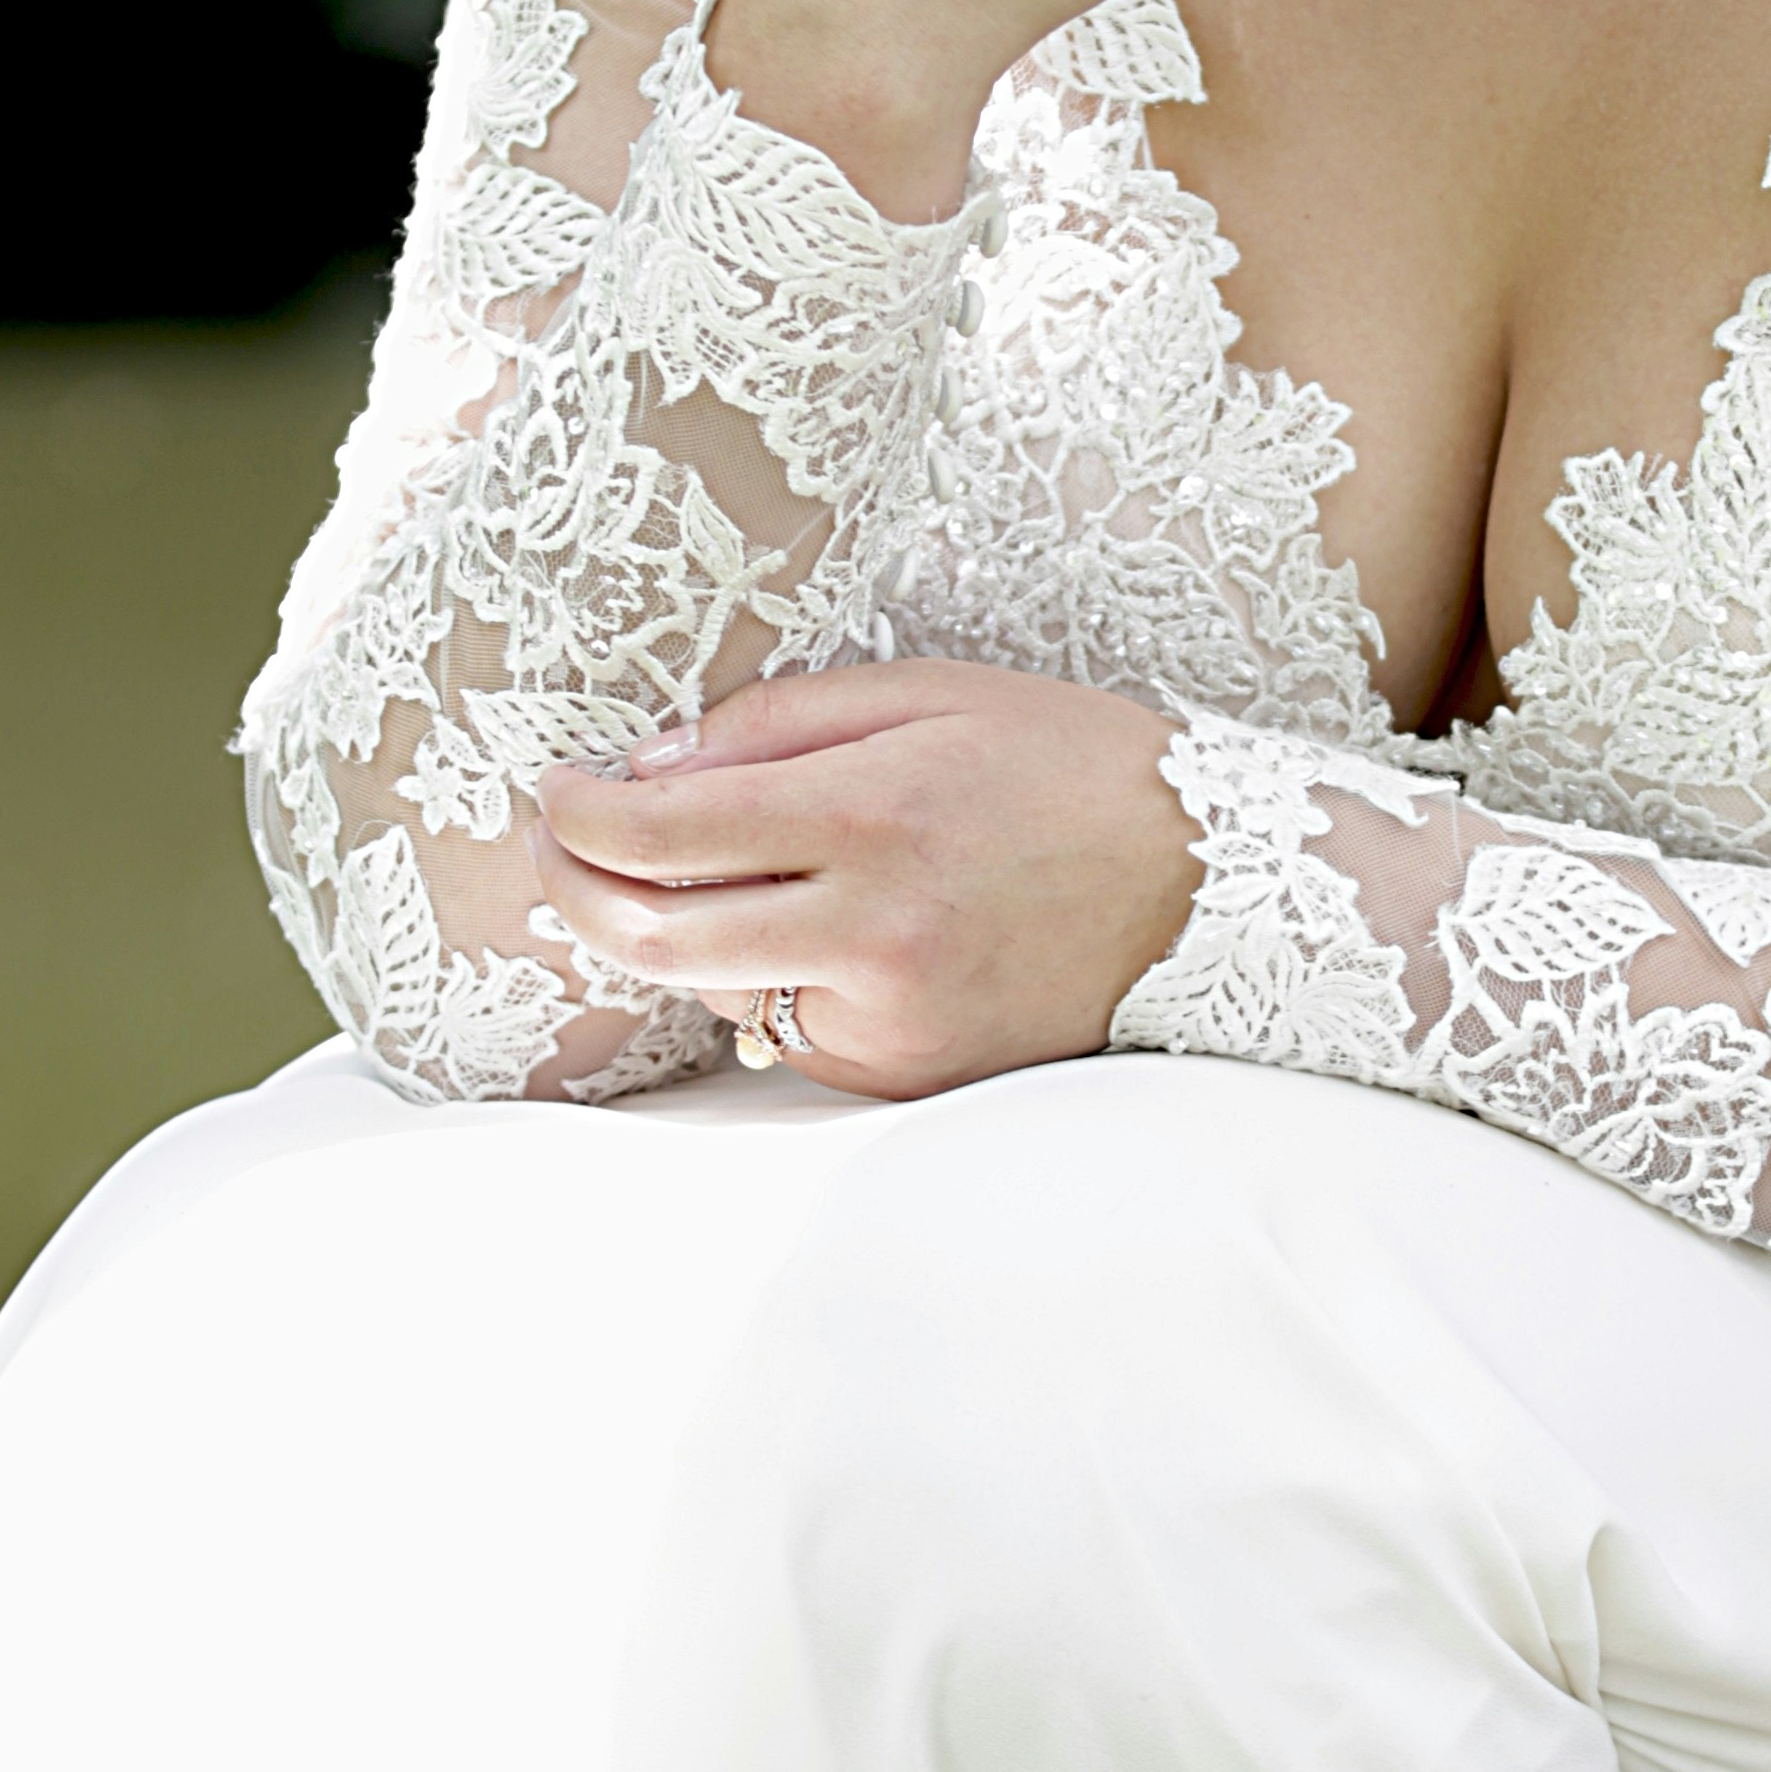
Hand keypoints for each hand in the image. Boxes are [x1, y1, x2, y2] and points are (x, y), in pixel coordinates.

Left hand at [529, 657, 1201, 1099]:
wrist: (1215, 891)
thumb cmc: (1072, 768)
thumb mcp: (931, 695)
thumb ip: (778, 723)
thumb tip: (645, 767)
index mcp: (875, 817)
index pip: (661, 831)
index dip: (577, 812)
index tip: (556, 787)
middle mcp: (874, 934)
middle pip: (651, 937)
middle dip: (577, 887)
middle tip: (558, 844)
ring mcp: (891, 1021)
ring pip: (715, 985)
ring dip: (683, 929)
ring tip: (719, 866)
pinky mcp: (909, 1076)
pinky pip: (788, 1030)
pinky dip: (770, 976)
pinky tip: (820, 928)